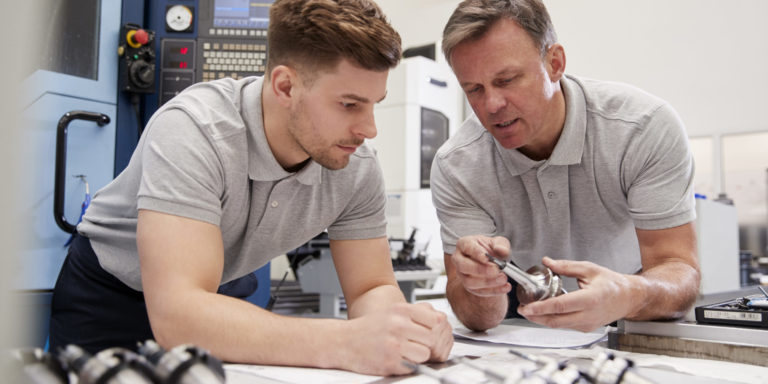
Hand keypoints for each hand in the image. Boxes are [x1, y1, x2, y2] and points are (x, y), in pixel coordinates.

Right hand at [340, 302, 452, 375]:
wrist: (343, 342)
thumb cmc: (369, 328)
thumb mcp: (392, 312)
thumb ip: (415, 314)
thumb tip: (441, 321)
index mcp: (401, 310)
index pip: (436, 319)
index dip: (436, 329)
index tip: (430, 333)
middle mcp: (398, 325)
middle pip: (433, 338)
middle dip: (428, 344)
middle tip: (418, 346)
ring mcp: (394, 344)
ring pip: (425, 354)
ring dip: (419, 357)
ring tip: (408, 353)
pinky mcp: (390, 362)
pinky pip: (413, 366)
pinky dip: (408, 366)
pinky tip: (397, 359)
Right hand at [452, 235, 511, 296]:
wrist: (492, 262)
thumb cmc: (492, 249)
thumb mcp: (499, 242)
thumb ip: (501, 245)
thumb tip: (501, 250)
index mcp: (464, 244)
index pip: (467, 247)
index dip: (477, 253)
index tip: (487, 258)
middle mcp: (459, 259)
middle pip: (463, 266)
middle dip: (480, 269)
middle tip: (495, 270)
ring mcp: (462, 274)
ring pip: (469, 281)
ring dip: (487, 282)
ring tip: (503, 279)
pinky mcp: (469, 287)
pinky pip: (478, 291)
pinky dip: (493, 291)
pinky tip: (505, 287)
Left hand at [517, 257, 635, 331]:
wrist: (628, 298)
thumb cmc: (612, 283)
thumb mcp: (589, 269)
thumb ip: (566, 266)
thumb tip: (547, 262)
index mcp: (590, 299)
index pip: (560, 306)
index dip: (541, 308)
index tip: (527, 307)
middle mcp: (588, 315)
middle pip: (556, 321)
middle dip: (536, 317)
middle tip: (522, 309)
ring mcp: (587, 324)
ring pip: (559, 325)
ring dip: (542, 319)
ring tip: (529, 310)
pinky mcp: (586, 328)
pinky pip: (565, 325)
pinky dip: (552, 320)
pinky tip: (544, 312)